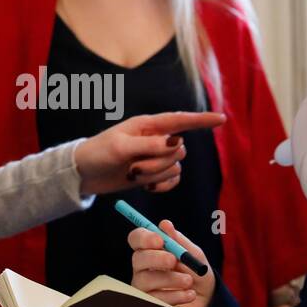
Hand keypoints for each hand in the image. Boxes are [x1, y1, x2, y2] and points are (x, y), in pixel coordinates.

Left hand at [73, 111, 225, 196]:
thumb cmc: (98, 153)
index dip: (202, 120)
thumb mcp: (121, 147)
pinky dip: (162, 186)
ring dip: (155, 175)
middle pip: (178, 151)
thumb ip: (150, 145)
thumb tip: (177, 142)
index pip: (181, 120)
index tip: (221, 119)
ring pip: (175, 168)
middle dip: (159, 163)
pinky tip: (147, 188)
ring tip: (132, 175)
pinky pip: (172, 180)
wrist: (84, 173)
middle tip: (133, 167)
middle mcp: (156, 139)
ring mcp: (155, 157)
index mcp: (149, 125)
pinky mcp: (153, 173)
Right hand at [128, 219, 215, 306]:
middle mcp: (143, 268)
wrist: (208, 299)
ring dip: (170, 279)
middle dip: (155, 258)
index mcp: (151, 250)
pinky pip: (157, 299)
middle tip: (173, 260)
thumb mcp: (194, 255)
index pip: (136, 239)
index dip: (144, 238)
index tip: (160, 240)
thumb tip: (165, 224)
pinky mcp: (151, 305)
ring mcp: (145, 288)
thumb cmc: (197, 273)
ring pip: (146, 280)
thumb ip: (179, 241)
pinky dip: (177, 295)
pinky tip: (190, 294)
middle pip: (137, 259)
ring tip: (189, 281)